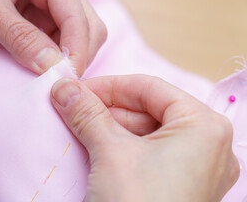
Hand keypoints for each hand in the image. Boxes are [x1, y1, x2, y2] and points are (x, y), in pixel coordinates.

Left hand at [0, 0, 105, 75]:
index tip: (66, 79)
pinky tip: (33, 79)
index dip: (77, 49)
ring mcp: (37, 10)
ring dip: (59, 65)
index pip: (77, 14)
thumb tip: (53, 68)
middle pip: (82, 28)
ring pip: (67, 43)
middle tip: (57, 85)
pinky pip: (45, 51)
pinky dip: (42, 67)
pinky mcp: (25, 28)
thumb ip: (20, 35)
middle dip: (74, 57)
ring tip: (44, 85)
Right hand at [51, 75, 239, 201]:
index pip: (149, 88)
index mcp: (204, 126)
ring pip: (146, 132)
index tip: (77, 88)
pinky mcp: (180, 186)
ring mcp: (195, 168)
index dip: (109, 85)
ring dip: (109, 126)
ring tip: (78, 125)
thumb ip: (87, 113)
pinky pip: (148, 154)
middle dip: (106, 107)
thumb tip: (64, 88)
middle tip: (72, 106)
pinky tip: (95, 146)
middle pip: (148, 110)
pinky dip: (120, 147)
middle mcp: (207, 145)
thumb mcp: (110, 152)